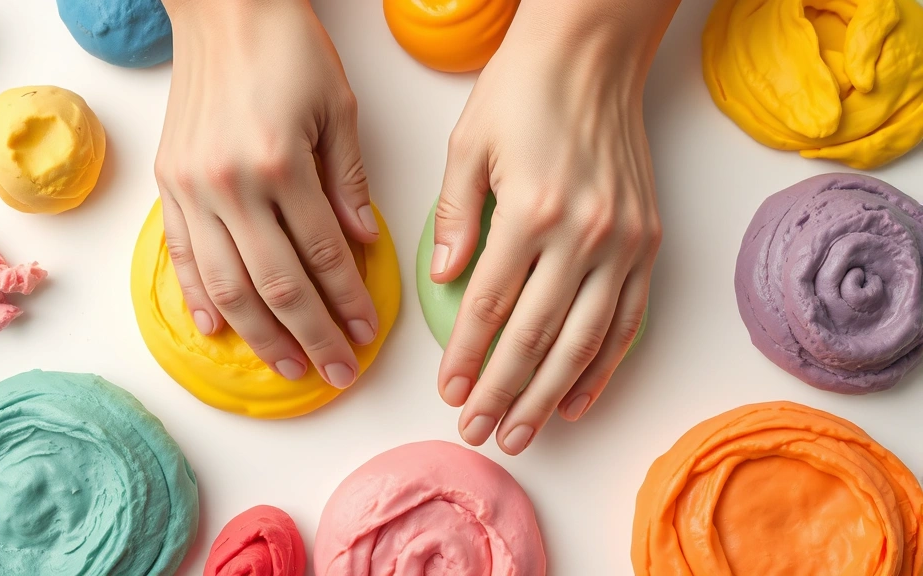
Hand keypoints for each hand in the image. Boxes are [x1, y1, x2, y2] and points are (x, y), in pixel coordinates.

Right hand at [155, 0, 377, 388]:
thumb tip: (363, 242)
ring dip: (261, 335)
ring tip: (287, 368)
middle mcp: (232, 184)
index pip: (322, 254)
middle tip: (336, 371)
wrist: (223, 7)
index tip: (366, 333)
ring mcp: (193, 188)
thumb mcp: (338, 108)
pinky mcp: (169, 184)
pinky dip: (199, 297)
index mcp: (281, 164)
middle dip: (312, 336)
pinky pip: (184, 254)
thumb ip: (349, 181)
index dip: (347, 301)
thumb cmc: (287, 48)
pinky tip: (218, 330)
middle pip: (278, 284)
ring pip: (229, 284)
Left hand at [433, 4, 670, 454]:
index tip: (450, 393)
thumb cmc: (523, 89)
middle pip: (536, 337)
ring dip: (551, 394)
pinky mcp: (648, 241)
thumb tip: (446, 280)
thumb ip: (454, 217)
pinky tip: (579, 398)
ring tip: (524, 432)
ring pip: (584, 341)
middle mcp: (584, 234)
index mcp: (531, 211)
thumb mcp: (467, 145)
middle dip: (503, 393)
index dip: (468, 357)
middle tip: (479, 431)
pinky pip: (627, 320)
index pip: (490, 307)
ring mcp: (624, 242)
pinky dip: (603, 366)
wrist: (593, 50)